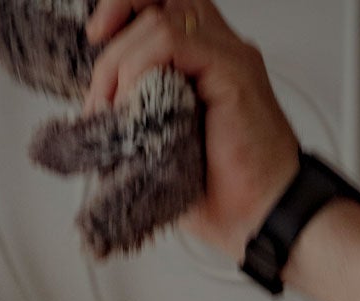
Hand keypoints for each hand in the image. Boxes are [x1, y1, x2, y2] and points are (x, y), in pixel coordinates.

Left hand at [86, 1, 299, 258]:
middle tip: (98, 98)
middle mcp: (220, 49)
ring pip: (160, 16)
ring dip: (121, 60)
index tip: (95, 40)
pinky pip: (174, 39)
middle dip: (113, 31)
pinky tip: (134, 104)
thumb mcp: (164, 154)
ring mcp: (229, 55)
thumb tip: (97, 119)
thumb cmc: (226, 197)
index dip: (122, 12)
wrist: (263, 220)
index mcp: (206, 62)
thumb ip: (136, 122)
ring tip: (113, 110)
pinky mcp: (233, 70)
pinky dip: (141, 65)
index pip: (161, 7)